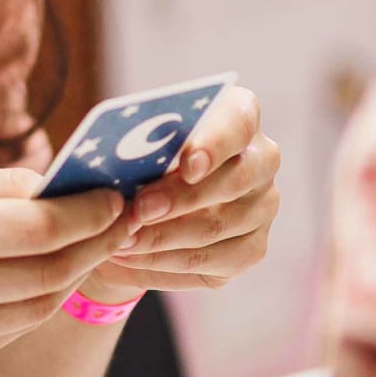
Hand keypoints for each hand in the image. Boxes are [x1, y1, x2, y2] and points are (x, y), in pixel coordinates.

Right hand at [0, 167, 131, 376]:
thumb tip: (65, 185)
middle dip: (94, 245)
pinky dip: (33, 302)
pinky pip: (8, 331)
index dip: (88, 214)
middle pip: (47, 273)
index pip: (36, 228)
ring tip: (88, 246)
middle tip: (122, 222)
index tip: (115, 197)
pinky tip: (40, 277)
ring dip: (71, 276)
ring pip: (36, 309)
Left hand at [87, 85, 280, 296]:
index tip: (187, 165)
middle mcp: (261, 159)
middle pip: (235, 179)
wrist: (141, 205)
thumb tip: (114, 154)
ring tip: (121, 238)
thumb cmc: (137, 157)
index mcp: (238, 115)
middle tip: (139, 209)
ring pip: (217, 226)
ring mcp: (262, 207)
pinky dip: (164, 261)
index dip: (215, 144)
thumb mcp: (131, 140)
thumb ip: (134, 141)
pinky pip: (209, 261)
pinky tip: (131, 255)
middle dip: (182, 198)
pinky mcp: (251, 249)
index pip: (239, 122)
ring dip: (163, 236)